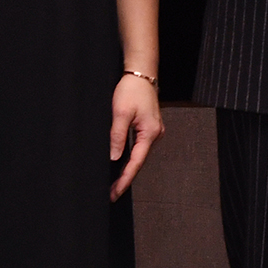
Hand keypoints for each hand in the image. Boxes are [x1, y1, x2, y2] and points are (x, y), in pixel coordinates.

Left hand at [109, 73, 163, 200]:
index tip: (116, 192)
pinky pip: (140, 147)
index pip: (136, 162)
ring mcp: (153, 131)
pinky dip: (132, 158)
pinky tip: (123, 164)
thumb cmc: (132, 90)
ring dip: (128, 169)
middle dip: (126, 178)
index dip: (125, 179)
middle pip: (139, 161)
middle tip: (112, 193)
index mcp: (150, 132)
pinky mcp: (149, 127)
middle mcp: (155, 134)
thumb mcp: (121, 113)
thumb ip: (118, 136)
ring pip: (140, 155)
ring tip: (115, 183)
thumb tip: (115, 157)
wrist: (141, 74)